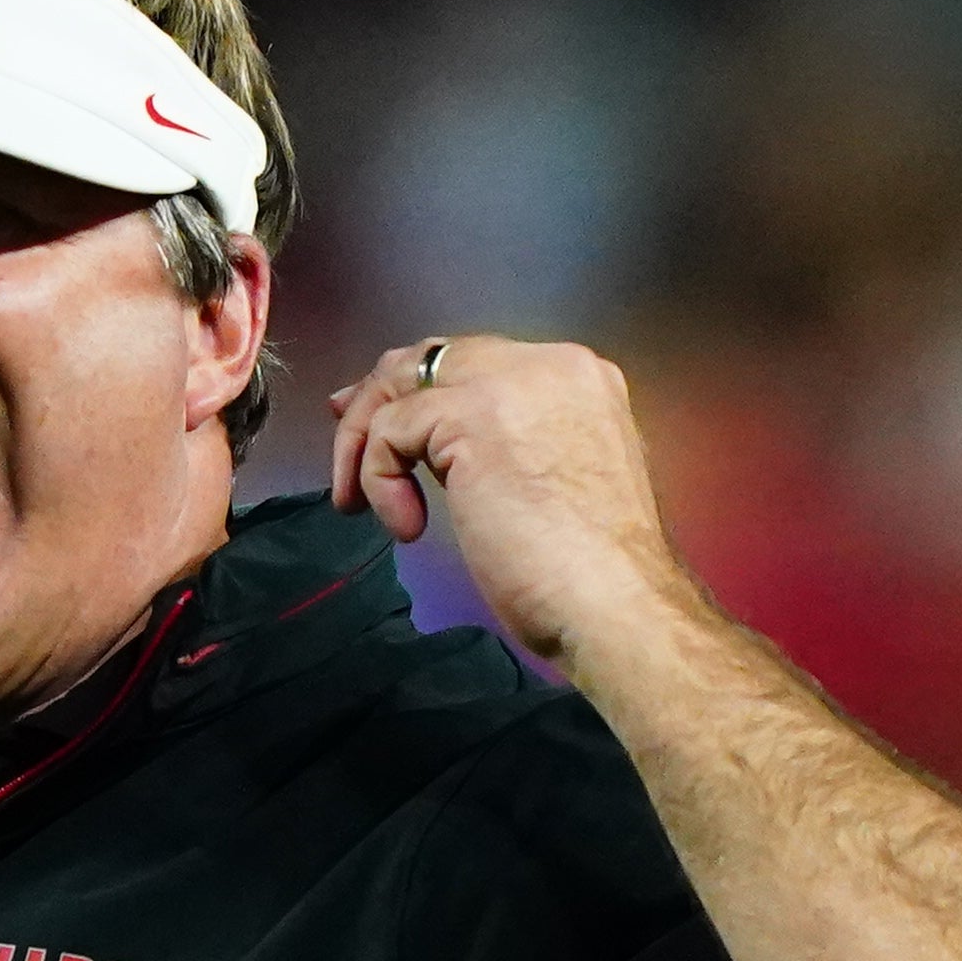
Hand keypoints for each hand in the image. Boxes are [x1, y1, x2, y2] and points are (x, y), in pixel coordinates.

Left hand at [326, 336, 694, 668]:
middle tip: (345, 441)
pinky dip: (379, 478)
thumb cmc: (590, 573)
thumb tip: (445, 449)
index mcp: (577, 380)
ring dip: (365, 444)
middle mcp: (550, 365)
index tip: (382, 423)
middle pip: (435, 359)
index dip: (422, 390)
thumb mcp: (555, 484)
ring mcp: (512, 383)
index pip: (478, 362)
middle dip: (379, 397)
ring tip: (356, 502)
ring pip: (402, 385)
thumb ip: (513, 447)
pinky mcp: (472, 416)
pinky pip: (392, 430)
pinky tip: (406, 527)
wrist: (616, 601)